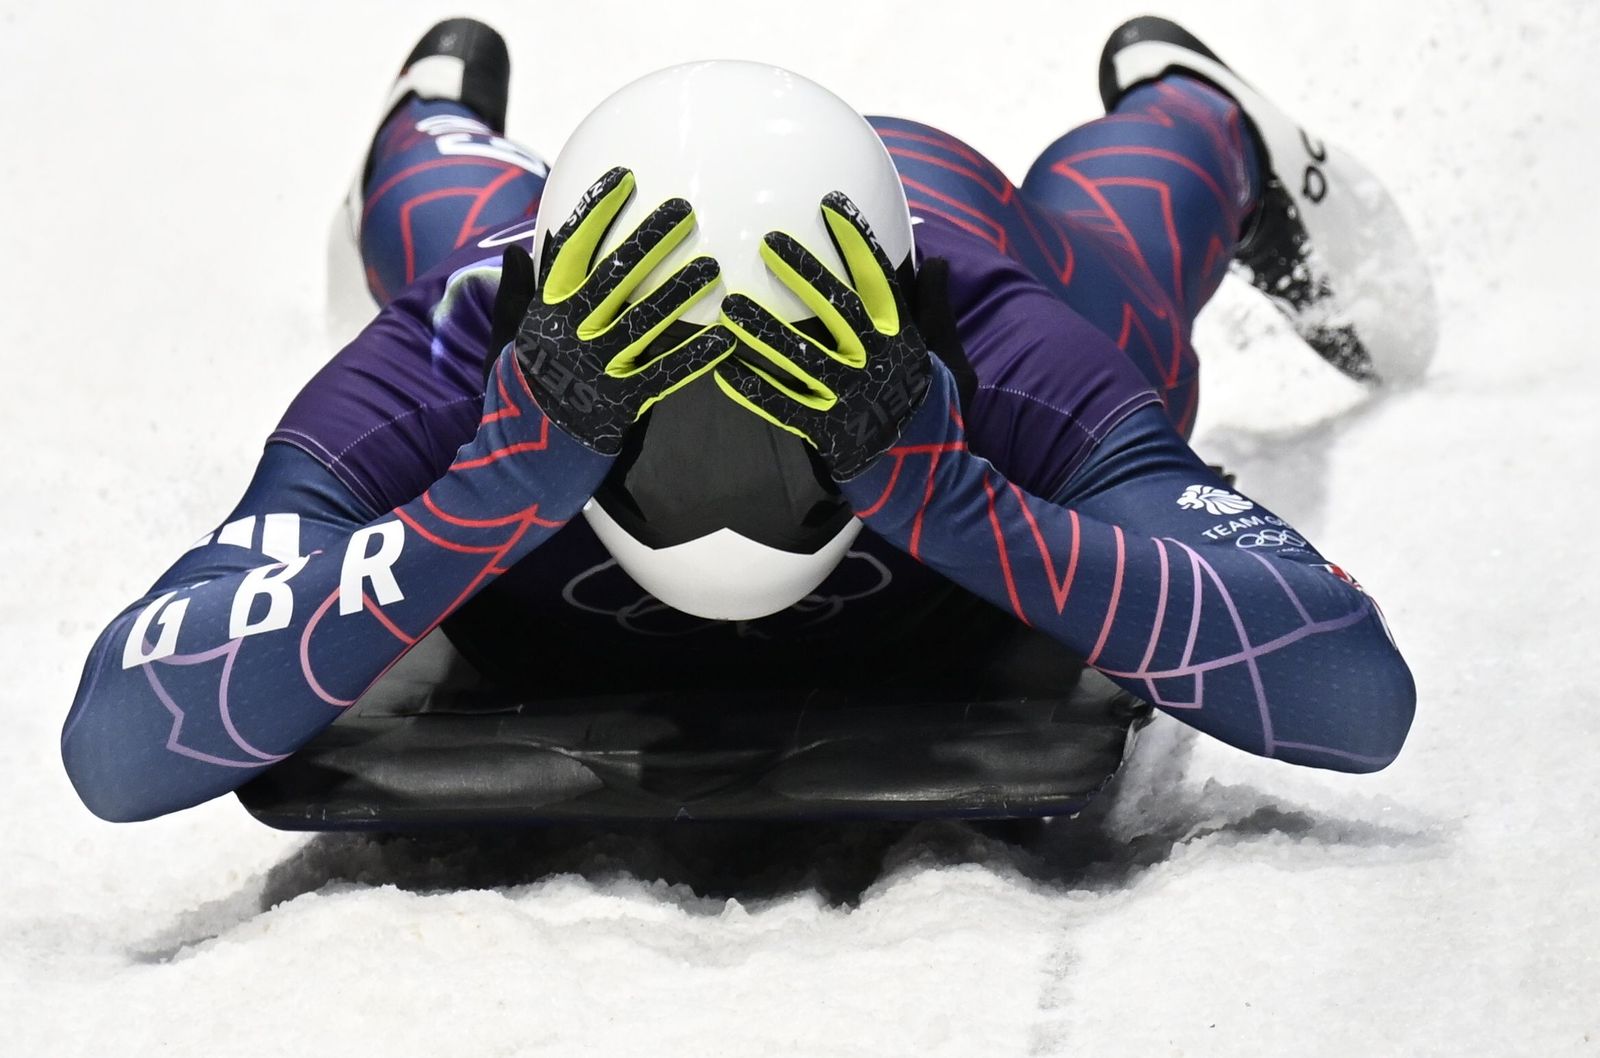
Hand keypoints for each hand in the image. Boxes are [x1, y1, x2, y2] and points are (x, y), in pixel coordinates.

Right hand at [494, 167, 733, 454]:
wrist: (517, 464)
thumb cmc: (518, 397)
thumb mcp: (506, 341)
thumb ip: (517, 294)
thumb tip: (518, 246)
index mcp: (544, 312)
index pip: (570, 251)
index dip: (596, 213)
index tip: (624, 179)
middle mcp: (568, 335)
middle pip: (614, 278)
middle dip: (649, 240)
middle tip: (684, 209)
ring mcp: (595, 369)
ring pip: (643, 322)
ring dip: (680, 292)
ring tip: (712, 265)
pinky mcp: (618, 405)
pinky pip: (663, 375)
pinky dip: (694, 358)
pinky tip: (724, 340)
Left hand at [712, 193, 932, 479]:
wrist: (930, 480)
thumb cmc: (938, 412)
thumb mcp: (949, 357)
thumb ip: (936, 308)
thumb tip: (937, 260)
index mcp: (904, 340)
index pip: (879, 281)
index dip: (855, 242)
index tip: (830, 205)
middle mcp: (877, 363)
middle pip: (836, 309)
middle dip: (803, 273)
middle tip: (770, 241)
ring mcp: (850, 398)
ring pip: (801, 357)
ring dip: (763, 331)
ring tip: (731, 307)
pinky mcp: (829, 432)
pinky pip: (784, 406)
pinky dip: (754, 389)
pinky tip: (725, 368)